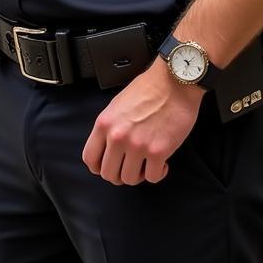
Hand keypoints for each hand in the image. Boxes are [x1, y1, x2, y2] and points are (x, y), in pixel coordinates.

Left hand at [82, 62, 203, 184]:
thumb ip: (109, 128)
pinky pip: (154, 177)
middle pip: (109, 174)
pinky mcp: (159, 152)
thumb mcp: (116, 106)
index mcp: (104, 124)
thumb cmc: (147, 90)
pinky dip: (158, 173)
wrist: (172, 83)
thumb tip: (107, 148)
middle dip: (120, 175)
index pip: (90, 158)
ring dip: (139, 175)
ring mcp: (137, 146)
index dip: (99, 168)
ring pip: (130, 179)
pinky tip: (162, 163)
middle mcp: (117, 137)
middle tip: (130, 167)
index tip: (109, 167)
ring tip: (146, 163)